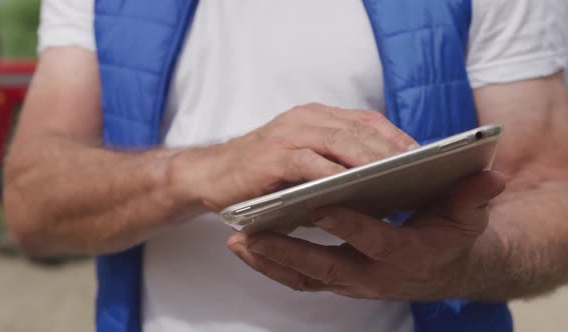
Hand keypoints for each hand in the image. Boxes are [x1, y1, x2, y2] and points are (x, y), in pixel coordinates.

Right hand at [183, 103, 416, 211]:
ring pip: (339, 142)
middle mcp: (304, 119)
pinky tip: (354, 188)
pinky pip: (310, 163)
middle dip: (392, 149)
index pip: (365, 121)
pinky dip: (334, 174)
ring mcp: (288, 135)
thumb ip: (333, 164)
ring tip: (398, 177)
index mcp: (315, 118)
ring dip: (371, 159)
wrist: (210, 175)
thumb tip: (378, 186)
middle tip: (421, 168)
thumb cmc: (263, 175)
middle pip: (359, 129)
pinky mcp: (273, 157)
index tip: (422, 155)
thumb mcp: (303, 162)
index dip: (395, 136)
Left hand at [227, 171, 505, 300]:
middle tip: (253, 233)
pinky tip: (248, 248)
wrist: (442, 267)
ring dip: (270, 261)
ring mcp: (352, 280)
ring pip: (306, 277)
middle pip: (327, 267)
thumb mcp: (466, 214)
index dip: (351, 226)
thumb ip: (473, 196)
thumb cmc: (450, 234)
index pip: (376, 241)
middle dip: (289, 251)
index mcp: (406, 254)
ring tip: (238, 241)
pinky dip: (272, 267)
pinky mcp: (337, 280)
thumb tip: (491, 176)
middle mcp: (375, 275)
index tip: (321, 206)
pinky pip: (300, 279)